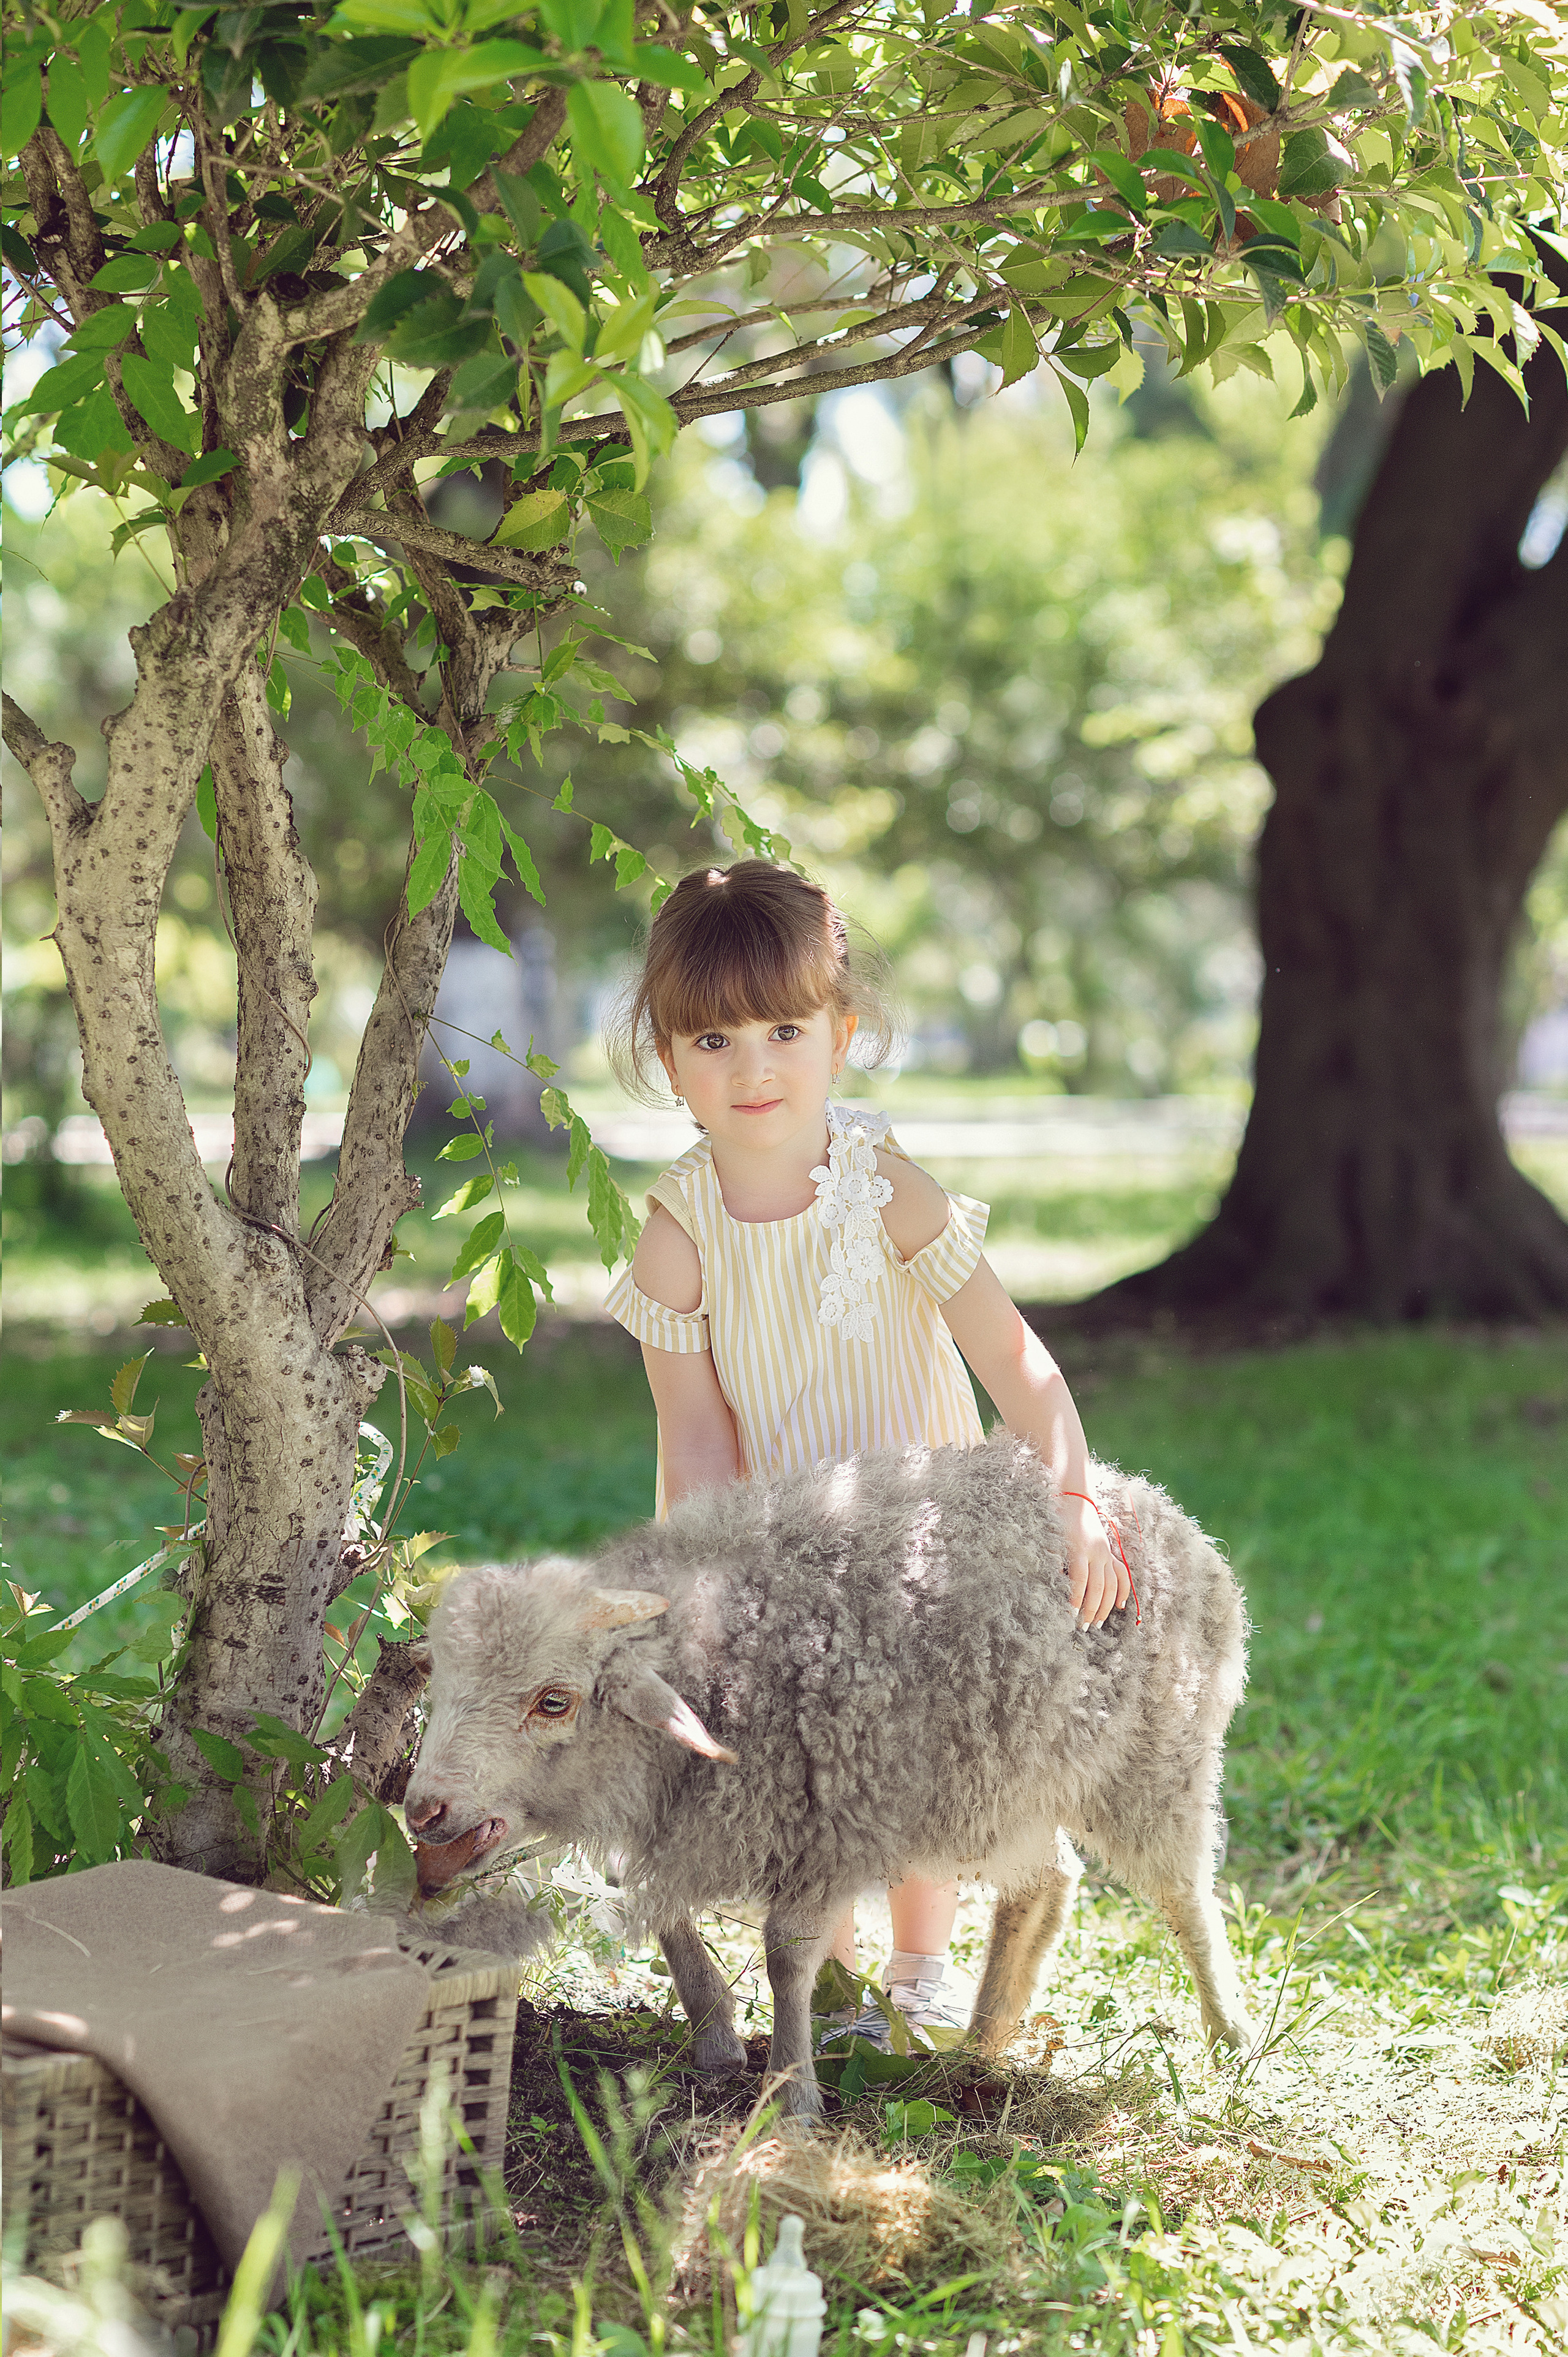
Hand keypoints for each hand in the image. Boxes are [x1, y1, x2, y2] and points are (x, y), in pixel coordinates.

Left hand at [1062, 1492, 1129, 1628]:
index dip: (1076, 1600)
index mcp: (1079, 1548)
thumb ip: (1050, 1557)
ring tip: (1098, 1623)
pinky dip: (1124, 1590)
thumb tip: (1048, 1579)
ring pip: (1113, 1583)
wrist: (1076, 1498)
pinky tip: (1120, 1605)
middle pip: (1098, 1586)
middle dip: (1092, 1609)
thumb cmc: (1058, 1519)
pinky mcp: (1111, 1552)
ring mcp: (1107, 1553)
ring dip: (1107, 1605)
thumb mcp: (1050, 1536)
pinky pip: (1123, 1574)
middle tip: (1085, 1627)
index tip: (1070, 1616)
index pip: (1080, 1580)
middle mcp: (1097, 1552)